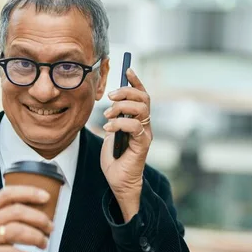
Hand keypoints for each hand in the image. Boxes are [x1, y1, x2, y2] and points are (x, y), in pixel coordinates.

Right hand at [0, 185, 53, 251]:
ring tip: (44, 244)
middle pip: (16, 211)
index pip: (8, 194)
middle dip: (39, 218)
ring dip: (36, 237)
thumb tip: (39, 215)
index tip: (46, 197)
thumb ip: (7, 217)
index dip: (28, 192)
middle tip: (50, 228)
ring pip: (16, 231)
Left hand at [101, 68, 151, 220]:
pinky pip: (134, 126)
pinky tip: (108, 127)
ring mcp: (145, 134)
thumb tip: (110, 102)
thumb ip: (113, 118)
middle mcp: (145, 125)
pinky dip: (119, 123)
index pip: (142, 95)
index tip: (127, 69)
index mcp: (139, 120)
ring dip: (121, 107)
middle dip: (126, 92)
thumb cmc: (115, 159)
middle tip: (110, 97)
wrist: (119, 181)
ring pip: (141, 109)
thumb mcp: (111, 133)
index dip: (136, 81)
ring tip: (106, 114)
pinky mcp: (142, 144)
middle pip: (143, 98)